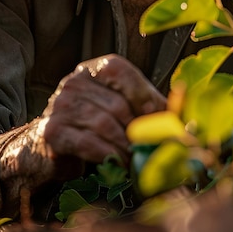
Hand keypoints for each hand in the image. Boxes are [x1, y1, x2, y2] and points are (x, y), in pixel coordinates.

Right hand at [41, 54, 166, 167]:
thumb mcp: (120, 107)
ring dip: (125, 145)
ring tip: (136, 157)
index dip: (142, 93)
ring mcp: (61, 105)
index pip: (120, 70)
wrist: (48, 146)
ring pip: (104, 124)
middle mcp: (75, 81)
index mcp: (94, 68)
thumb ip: (147, 106)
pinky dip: (109, 155)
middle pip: (116, 103)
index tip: (158, 116)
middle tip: (151, 146)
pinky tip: (118, 163)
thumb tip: (184, 116)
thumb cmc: (93, 124)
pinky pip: (87, 142)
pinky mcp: (53, 132)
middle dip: (138, 129)